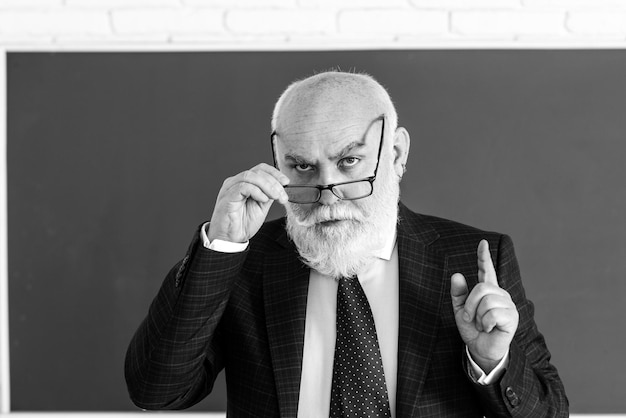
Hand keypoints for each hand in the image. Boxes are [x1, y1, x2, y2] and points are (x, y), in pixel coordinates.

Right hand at [208, 163, 289, 243]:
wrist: (231, 239)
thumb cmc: (242, 224)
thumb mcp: (261, 207)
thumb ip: (268, 195)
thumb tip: (279, 187)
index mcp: (244, 183)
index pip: (260, 169)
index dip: (275, 173)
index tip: (285, 182)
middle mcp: (236, 183)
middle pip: (257, 172)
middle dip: (274, 182)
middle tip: (282, 195)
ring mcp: (230, 188)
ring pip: (250, 176)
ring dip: (267, 186)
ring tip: (275, 197)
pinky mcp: (227, 197)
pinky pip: (242, 187)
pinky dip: (256, 191)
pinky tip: (263, 199)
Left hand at [450, 240, 518, 372]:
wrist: (480, 349)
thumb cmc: (473, 329)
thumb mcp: (460, 311)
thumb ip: (458, 294)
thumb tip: (456, 275)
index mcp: (487, 291)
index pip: (486, 270)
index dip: (483, 256)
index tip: (482, 242)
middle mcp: (500, 294)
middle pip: (481, 288)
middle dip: (470, 305)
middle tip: (470, 318)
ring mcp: (507, 304)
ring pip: (486, 301)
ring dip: (477, 316)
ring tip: (482, 325)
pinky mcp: (512, 317)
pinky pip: (492, 313)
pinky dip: (485, 323)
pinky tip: (489, 329)